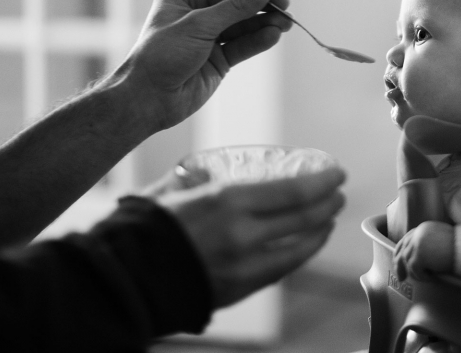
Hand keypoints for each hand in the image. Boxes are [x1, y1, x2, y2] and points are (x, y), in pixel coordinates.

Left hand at [108, 0, 291, 131]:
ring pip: (243, 24)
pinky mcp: (219, 59)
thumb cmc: (162, 55)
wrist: (149, 98)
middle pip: (236, 0)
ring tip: (286, 23)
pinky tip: (273, 36)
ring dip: (264, 22)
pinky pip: (243, 45)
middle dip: (260, 2)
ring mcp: (209, 36)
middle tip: (284, 3)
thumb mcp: (199, 25)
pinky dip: (258, 40)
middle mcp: (196, 12)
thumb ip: (235, 7)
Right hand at [152, 166, 345, 307]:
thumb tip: (209, 171)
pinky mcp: (240, 289)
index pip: (294, 191)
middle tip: (338, 194)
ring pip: (300, 249)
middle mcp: (244, 234)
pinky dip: (300, 254)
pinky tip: (304, 245)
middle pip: (305, 219)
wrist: (122, 281)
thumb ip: (195, 178)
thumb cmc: (140, 230)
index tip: (337, 173)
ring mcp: (245, 266)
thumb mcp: (168, 189)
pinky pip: (281, 270)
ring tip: (328, 219)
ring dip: (320, 231)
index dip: (323, 181)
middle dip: (328, 204)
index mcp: (227, 201)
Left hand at [394, 221, 453, 280]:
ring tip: (428, 278)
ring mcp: (417, 244)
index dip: (400, 252)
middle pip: (402, 251)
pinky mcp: (419, 255)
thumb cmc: (459, 246)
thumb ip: (428, 243)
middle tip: (401, 277)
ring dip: (417, 273)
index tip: (399, 262)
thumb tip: (420, 257)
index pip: (406, 240)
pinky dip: (422, 276)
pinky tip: (433, 278)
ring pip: (408, 263)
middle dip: (399, 265)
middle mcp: (417, 234)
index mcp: (422, 228)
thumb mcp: (441, 239)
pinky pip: (415, 270)